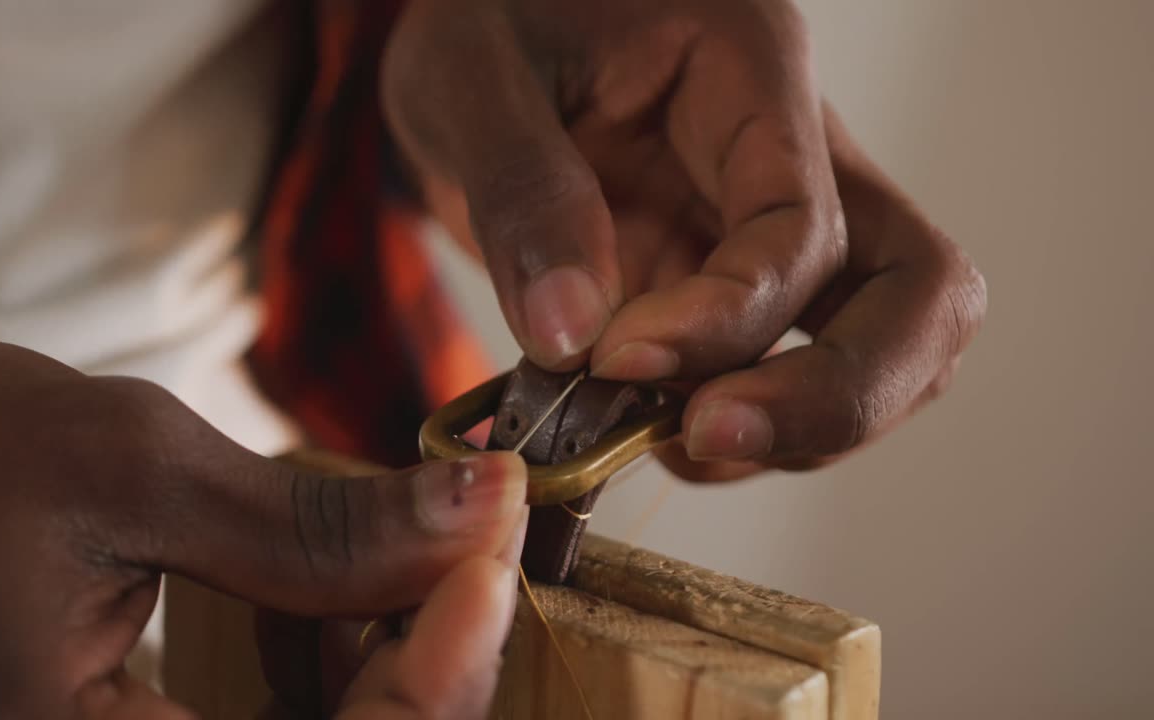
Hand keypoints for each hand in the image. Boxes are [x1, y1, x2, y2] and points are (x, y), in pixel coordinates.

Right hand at [0, 342, 527, 717]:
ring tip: (367, 560)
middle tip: (441, 545)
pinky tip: (310, 597)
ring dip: (372, 665)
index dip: (449, 671)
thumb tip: (478, 508)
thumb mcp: (128, 471)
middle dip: (418, 661)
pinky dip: (315, 676)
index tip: (491, 547)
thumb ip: (315, 525)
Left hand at [383, 0, 986, 478]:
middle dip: (835, 395)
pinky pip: (795, 372)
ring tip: (664, 443)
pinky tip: (654, 434)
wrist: (480, 54)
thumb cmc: (484, 26)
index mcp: (751, 68)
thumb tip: (574, 337)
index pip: (804, 222)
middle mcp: (800, 152)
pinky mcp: (744, 288)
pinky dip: (747, 431)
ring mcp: (780, 229)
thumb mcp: (468, 77)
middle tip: (705, 439)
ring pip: (883, 347)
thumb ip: (522, 191)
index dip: (724, 319)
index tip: (613, 362)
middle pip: (920, 292)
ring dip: (794, 426)